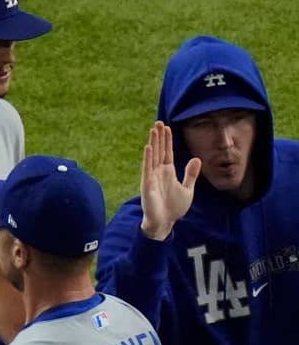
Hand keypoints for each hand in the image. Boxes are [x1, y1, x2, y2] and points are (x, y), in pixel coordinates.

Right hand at [139, 121, 199, 240]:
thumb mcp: (187, 189)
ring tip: (153, 130)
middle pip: (158, 150)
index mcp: (168, 173)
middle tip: (158, 122)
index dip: (167, 140)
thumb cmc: (174, 208)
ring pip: (152, 156)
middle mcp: (158, 172)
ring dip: (153, 143)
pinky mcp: (147, 185)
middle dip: (159, 137)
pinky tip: (148, 147)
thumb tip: (196, 159)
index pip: (167, 152)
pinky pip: (147, 169)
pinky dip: (147, 158)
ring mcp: (152, 177)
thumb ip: (190, 174)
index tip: (167, 127)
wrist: (165, 223)